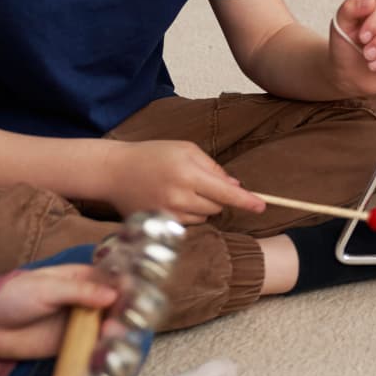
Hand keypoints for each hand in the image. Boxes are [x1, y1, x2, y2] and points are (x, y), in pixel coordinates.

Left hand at [0, 266, 117, 360]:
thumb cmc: (13, 297)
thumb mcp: (46, 288)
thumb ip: (80, 292)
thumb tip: (113, 295)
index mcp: (82, 278)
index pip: (112, 279)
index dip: (126, 286)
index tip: (137, 295)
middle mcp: (86, 300)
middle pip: (114, 304)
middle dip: (123, 311)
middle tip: (122, 319)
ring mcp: (80, 323)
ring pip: (107, 325)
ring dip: (115, 330)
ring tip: (112, 334)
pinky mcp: (73, 344)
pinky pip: (93, 345)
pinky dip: (102, 347)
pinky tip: (105, 348)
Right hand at [101, 139, 262, 223]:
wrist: (114, 171)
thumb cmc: (153, 155)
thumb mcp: (186, 150)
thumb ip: (213, 168)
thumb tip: (235, 187)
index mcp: (188, 174)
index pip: (225, 193)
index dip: (246, 201)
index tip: (262, 206)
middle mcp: (178, 197)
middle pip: (217, 207)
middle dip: (218, 198)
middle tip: (199, 183)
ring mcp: (167, 214)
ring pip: (204, 218)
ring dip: (203, 207)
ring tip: (181, 190)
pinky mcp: (158, 224)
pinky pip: (188, 225)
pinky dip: (188, 215)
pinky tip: (172, 201)